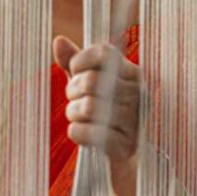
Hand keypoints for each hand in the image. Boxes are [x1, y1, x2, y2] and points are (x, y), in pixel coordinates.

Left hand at [53, 35, 140, 195]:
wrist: (126, 155)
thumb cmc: (106, 113)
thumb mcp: (91, 86)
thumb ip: (75, 63)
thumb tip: (58, 40)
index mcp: (132, 73)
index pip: (105, 53)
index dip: (80, 61)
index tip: (75, 73)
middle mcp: (138, 93)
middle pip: (92, 81)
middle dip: (73, 92)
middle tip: (74, 100)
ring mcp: (135, 120)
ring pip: (89, 107)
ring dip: (73, 113)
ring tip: (77, 117)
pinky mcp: (125, 146)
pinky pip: (88, 133)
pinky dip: (76, 132)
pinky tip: (81, 132)